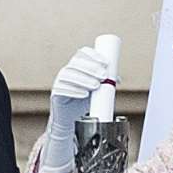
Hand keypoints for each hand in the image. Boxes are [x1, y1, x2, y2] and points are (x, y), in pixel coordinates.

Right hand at [39, 45, 110, 170]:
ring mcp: (60, 81)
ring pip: (68, 74)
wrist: (72, 119)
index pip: (83, 53)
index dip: (94, 55)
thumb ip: (106, 83)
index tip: (106, 63)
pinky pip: (62, 89)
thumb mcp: (98, 91)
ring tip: (96, 86)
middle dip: (91, 68)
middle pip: (76, 63)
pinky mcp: (55, 93)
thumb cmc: (84, 102)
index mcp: (77, 66)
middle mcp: (67, 70)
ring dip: (84, 79)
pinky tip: (84, 94)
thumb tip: (117, 79)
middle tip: (103, 76)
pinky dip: (74, 91)